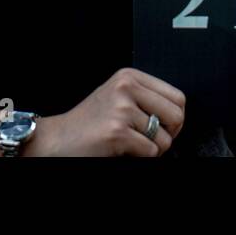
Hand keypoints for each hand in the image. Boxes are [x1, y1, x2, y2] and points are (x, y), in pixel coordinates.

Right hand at [27, 68, 185, 156]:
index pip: (177, 96)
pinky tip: (122, 149)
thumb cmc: (88, 123)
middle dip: (169, 135)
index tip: (164, 128)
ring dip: (151, 149)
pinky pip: (150, 152)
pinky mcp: (117, 130)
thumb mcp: (117, 97)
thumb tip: (178, 114)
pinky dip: (140, 157)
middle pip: (176, 115)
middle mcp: (126, 87)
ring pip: (164, 138)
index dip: (175, 118)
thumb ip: (145, 98)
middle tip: (150, 140)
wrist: (57, 139)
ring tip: (131, 144)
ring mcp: (121, 108)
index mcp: (129, 76)